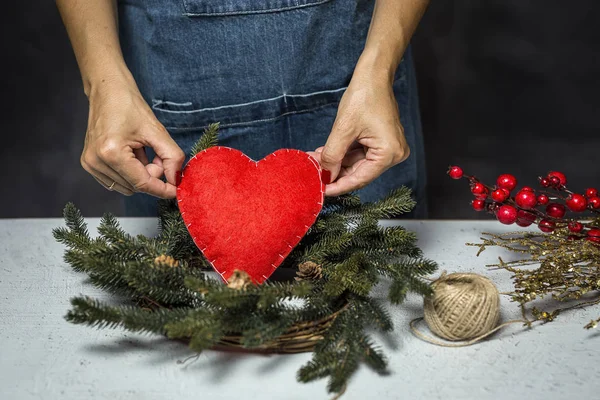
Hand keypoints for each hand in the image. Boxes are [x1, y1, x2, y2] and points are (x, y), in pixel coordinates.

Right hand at [81, 76, 184, 197]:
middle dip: (152, 175)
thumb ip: (171, 157)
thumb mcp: (156, 130)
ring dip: (141, 174)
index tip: (176, 191)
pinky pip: (117, 181)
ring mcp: (90, 164)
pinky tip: (131, 153)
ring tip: (141, 150)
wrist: (107, 91)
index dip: (162, 189)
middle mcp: (96, 161)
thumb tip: (175, 181)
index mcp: (111, 153)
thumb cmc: (129, 105)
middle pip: (135, 186)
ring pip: (127, 186)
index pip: (142, 183)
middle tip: (156, 153)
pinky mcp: (89, 164)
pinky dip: (130, 172)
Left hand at [308, 73, 409, 196]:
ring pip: (357, 164)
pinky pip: (360, 154)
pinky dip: (343, 155)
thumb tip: (324, 176)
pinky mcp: (381, 141)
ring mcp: (389, 148)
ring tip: (315, 161)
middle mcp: (394, 154)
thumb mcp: (343, 129)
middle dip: (334, 172)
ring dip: (336, 163)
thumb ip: (332, 156)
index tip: (321, 191)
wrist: (373, 75)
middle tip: (313, 174)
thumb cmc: (364, 96)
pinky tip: (325, 154)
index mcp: (389, 153)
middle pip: (359, 173)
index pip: (360, 179)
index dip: (338, 185)